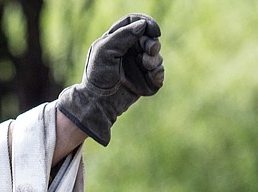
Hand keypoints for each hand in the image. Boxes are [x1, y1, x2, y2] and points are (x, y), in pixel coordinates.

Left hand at [57, 14, 164, 145]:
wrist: (99, 102)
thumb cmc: (97, 75)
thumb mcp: (105, 51)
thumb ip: (122, 35)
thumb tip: (142, 25)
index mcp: (118, 41)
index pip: (135, 23)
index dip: (147, 23)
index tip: (153, 30)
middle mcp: (129, 51)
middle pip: (149, 38)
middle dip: (152, 43)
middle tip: (150, 50)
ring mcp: (138, 66)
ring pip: (156, 55)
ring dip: (154, 58)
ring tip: (145, 65)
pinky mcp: (146, 81)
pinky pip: (159, 72)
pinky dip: (157, 72)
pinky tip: (150, 75)